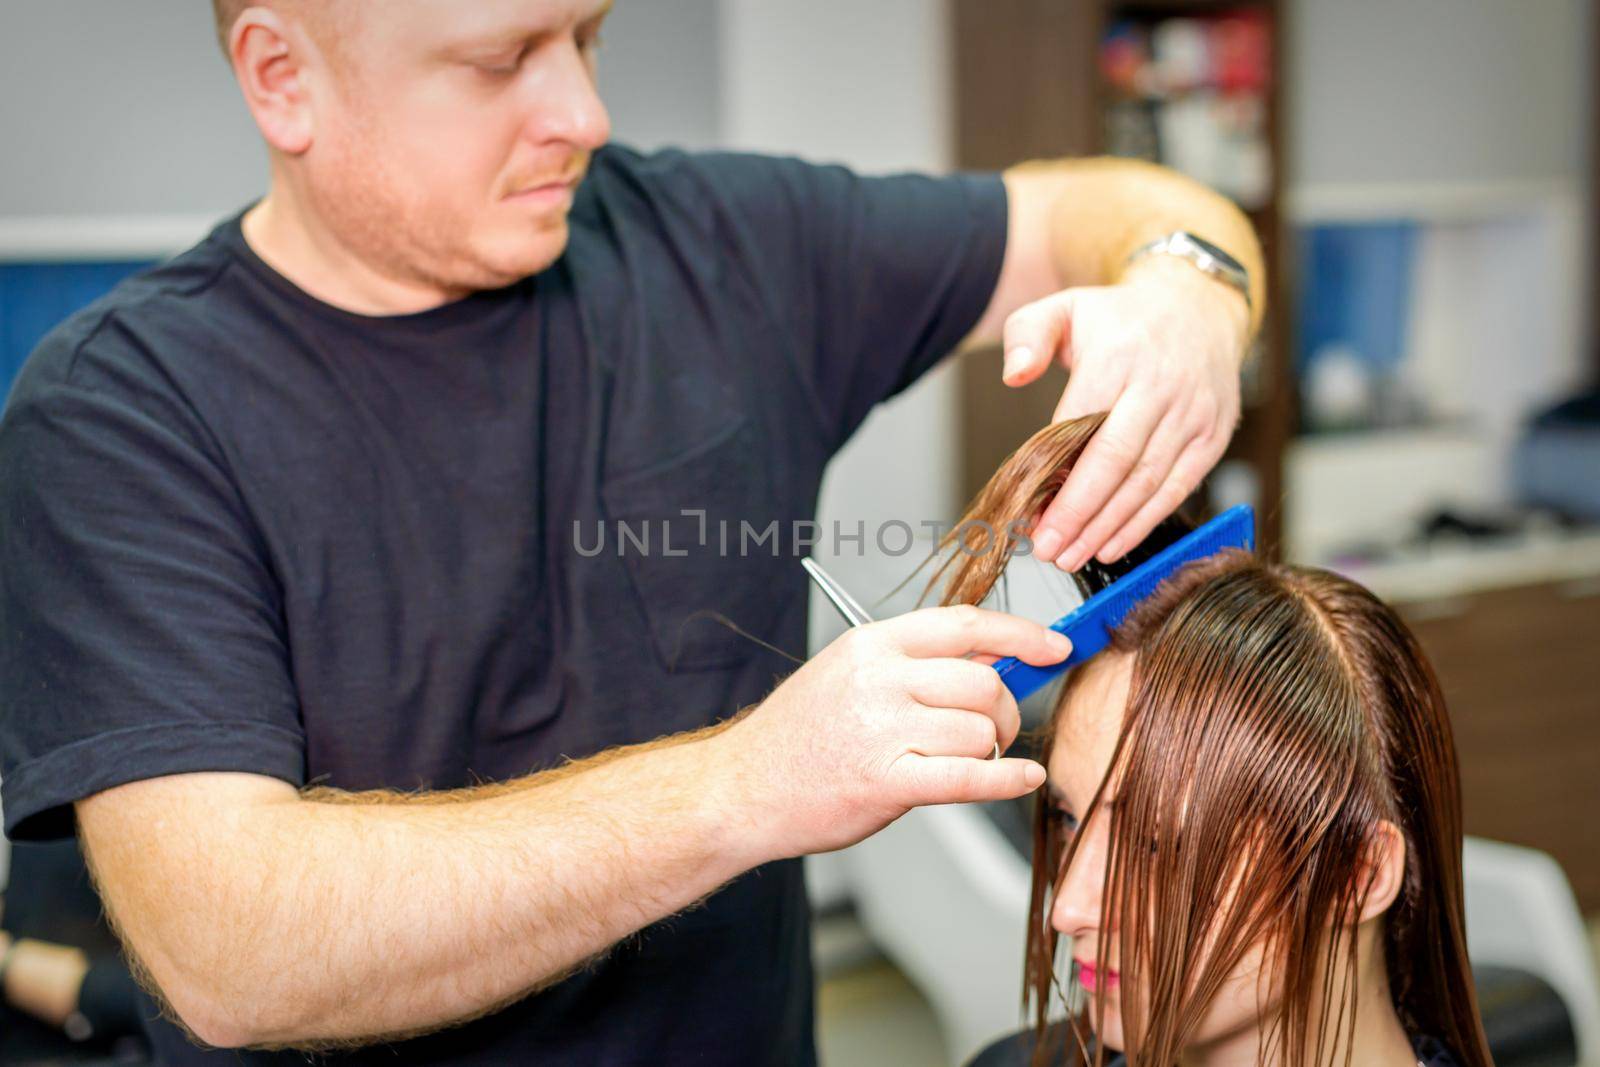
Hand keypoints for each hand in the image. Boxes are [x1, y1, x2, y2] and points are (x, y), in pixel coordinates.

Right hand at [711, 605, 1070, 859]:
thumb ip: (914, 665)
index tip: (1054, 646)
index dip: (1020, 634)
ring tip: (966, 762)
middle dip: (1005, 711)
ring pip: (979, 731)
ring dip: (989, 752)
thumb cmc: (799, 738)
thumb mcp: (848, 675)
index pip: (964, 624)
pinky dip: (1005, 780)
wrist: (742, 789)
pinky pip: (968, 777)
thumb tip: (991, 660)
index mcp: (871, 645)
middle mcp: (878, 679)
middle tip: (996, 731)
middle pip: (983, 682)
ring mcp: (880, 730)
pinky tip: (1019, 778)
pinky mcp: (885, 782)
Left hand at [1000, 256, 1248, 568]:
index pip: (1083, 423)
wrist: (1199, 307)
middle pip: (1117, 462)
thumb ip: (1028, 334)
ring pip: (1147, 482)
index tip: (1030, 511)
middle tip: (1049, 550)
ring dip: (1108, 527)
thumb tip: (1014, 374)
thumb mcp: (1065, 307)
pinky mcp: (1211, 437)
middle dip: (1080, 513)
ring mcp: (1192, 415)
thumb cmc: (1120, 319)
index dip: (1057, 474)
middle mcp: (1161, 387)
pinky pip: (1177, 489)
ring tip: (1072, 556)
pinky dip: (1144, 522)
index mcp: (1119, 356)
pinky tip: (1112, 545)